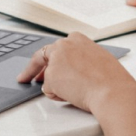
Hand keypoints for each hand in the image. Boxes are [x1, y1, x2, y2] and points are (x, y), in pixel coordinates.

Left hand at [18, 33, 135, 113]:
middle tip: (24, 78)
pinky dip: (58, 96)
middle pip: (41, 56)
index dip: (49, 59)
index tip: (42, 65)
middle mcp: (63, 45)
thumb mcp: (97, 59)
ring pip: (48, 77)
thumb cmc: (111, 79)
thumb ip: (80, 59)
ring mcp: (55, 60)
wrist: (112, 91)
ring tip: (77, 92)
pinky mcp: (50, 77)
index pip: (56, 47)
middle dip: (32, 69)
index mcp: (76, 38)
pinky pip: (49, 91)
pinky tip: (74, 95)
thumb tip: (71, 69)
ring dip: (57, 88)